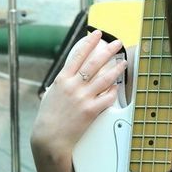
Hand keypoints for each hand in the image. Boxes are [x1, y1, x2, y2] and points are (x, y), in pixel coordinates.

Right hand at [31, 29, 126, 161]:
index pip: (78, 55)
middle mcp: (73, 86)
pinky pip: (106, 98)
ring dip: (116, 69)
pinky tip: (116, 87)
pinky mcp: (90, 111)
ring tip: (123, 62)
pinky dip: (113, 91)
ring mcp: (82, 98)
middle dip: (108, 50)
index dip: (89, 43)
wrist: (49, 137)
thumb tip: (69, 75)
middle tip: (117, 43)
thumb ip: (62, 83)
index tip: (97, 34)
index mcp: (62, 79)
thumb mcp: (51, 94)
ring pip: (104, 79)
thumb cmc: (48, 118)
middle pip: (94, 63)